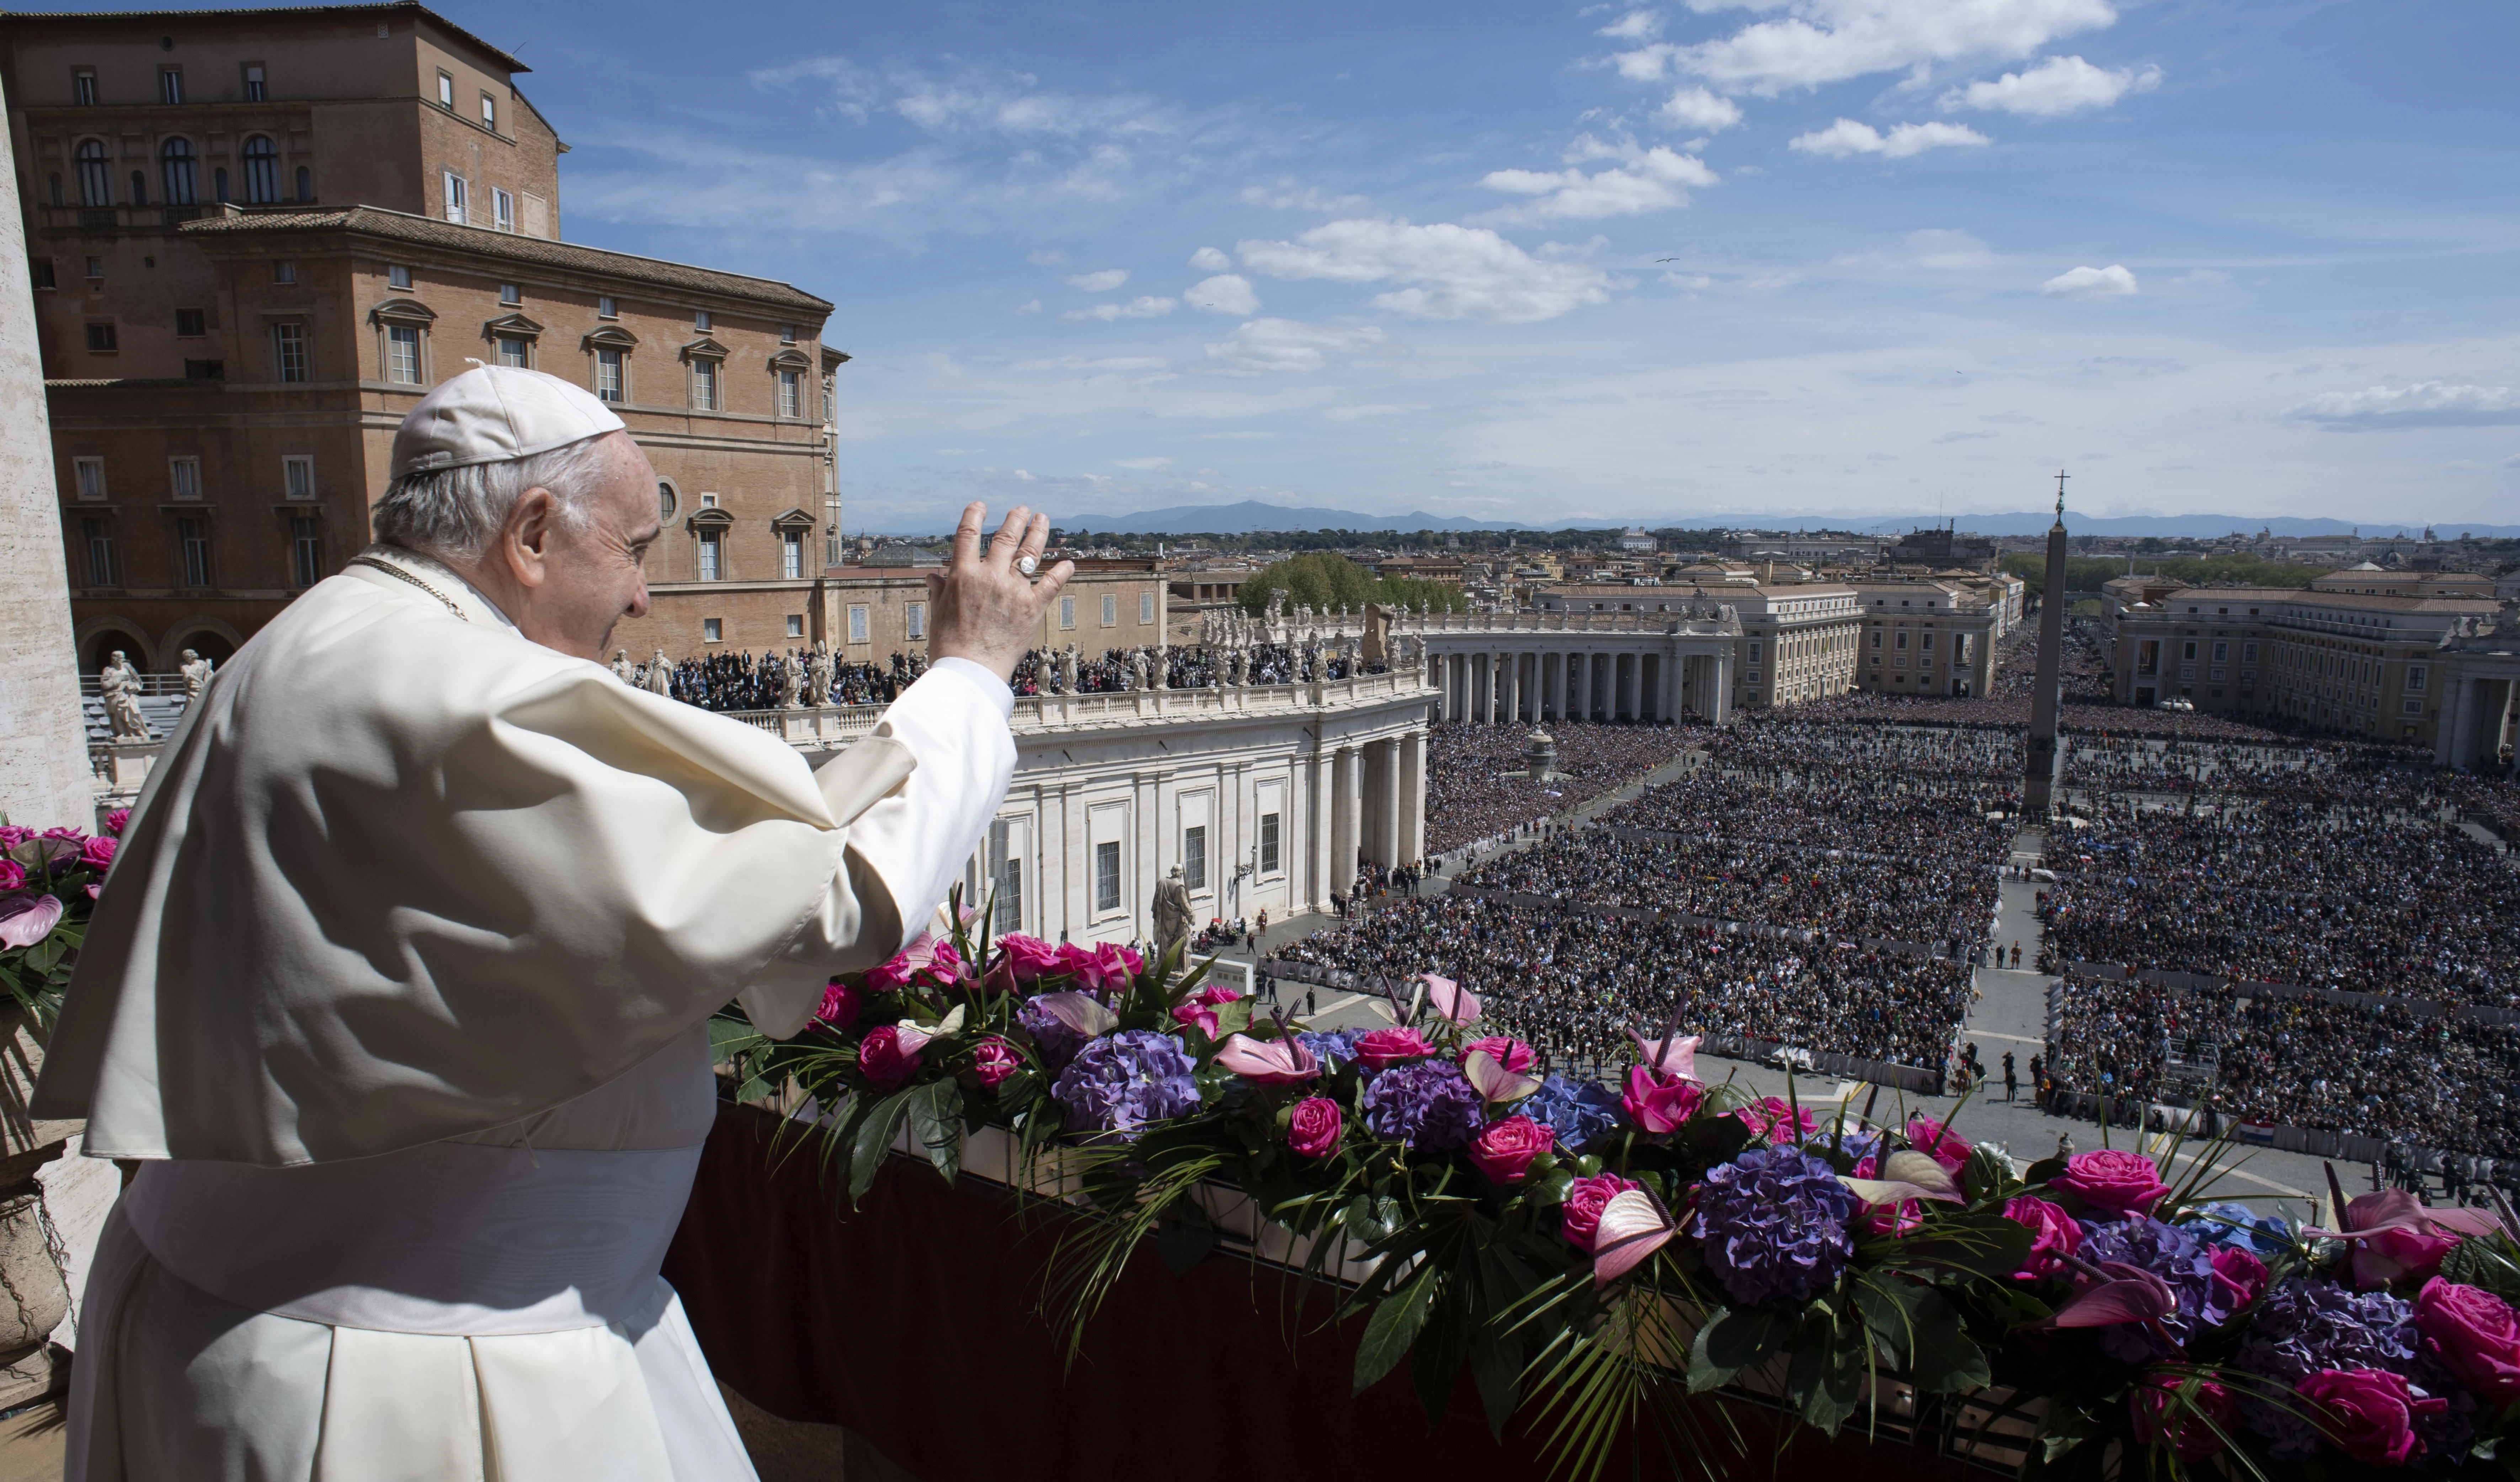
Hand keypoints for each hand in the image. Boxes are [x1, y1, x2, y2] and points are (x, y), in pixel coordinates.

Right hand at [927, 503, 1071, 683]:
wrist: (971, 670)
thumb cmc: (950, 645)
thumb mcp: (939, 612)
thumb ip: (939, 589)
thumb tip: (933, 575)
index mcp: (963, 575)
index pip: (967, 534)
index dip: (974, 515)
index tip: (980, 505)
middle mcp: (989, 576)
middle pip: (1005, 537)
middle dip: (1015, 519)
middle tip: (1022, 510)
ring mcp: (1013, 589)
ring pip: (1029, 552)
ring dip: (1038, 532)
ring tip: (1042, 519)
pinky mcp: (1032, 607)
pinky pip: (1052, 583)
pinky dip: (1062, 571)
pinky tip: (1068, 562)